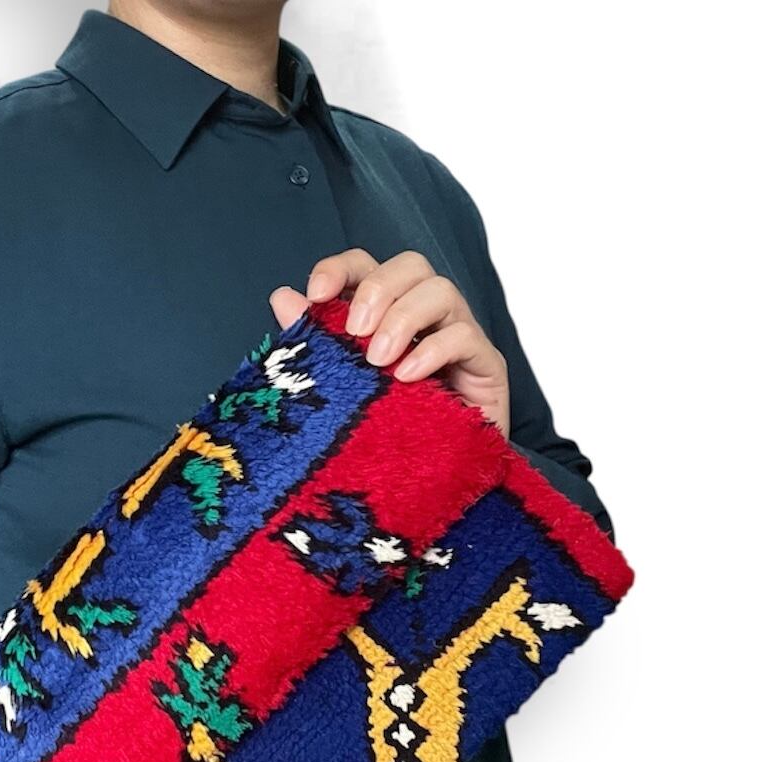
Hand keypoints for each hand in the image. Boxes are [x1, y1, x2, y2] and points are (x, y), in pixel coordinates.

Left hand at [270, 248, 509, 436]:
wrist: (431, 488)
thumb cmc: (386, 437)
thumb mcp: (341, 389)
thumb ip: (315, 343)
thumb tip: (283, 297)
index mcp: (386, 316)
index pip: (367, 267)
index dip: (340, 269)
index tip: (314, 295)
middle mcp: (425, 319)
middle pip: (411, 266)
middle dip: (377, 290)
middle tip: (354, 332)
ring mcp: (458, 338)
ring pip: (442, 291)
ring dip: (402, 318)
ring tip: (377, 360)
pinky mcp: (486, 366)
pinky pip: (465, 337)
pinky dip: (432, 351)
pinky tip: (406, 378)